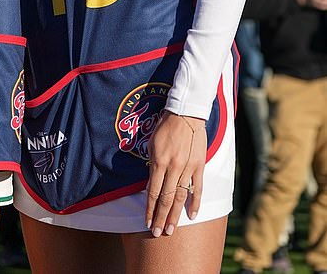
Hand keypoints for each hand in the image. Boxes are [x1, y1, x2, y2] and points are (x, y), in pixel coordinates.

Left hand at [145, 111, 205, 236]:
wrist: (185, 114)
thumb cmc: (164, 127)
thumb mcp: (152, 144)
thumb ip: (152, 164)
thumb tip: (152, 183)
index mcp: (159, 161)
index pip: (153, 191)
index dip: (150, 209)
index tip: (147, 222)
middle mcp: (174, 167)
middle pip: (167, 198)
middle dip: (161, 217)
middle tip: (158, 233)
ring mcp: (188, 168)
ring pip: (181, 197)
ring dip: (176, 215)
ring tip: (171, 230)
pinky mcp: (199, 166)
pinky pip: (198, 188)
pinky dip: (195, 203)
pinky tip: (192, 215)